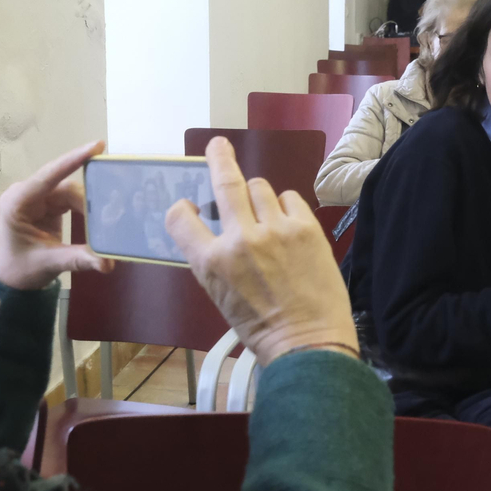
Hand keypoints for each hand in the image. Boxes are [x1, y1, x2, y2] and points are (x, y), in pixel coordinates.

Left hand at [0, 141, 113, 289]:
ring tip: (108, 218)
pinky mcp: (48, 203)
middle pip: (64, 184)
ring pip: (71, 191)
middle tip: (114, 204)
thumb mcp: (49, 263)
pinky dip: (85, 207)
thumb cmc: (22, 269)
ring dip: (89, 204)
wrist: (11, 277)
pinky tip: (99, 215)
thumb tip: (107, 263)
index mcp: (18, 203)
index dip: (73, 160)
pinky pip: (71, 199)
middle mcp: (26, 194)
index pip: (48, 176)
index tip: (97, 146)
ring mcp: (37, 197)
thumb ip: (78, 259)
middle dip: (89, 196)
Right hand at [166, 137, 356, 366]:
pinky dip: (286, 206)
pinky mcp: (305, 228)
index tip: (187, 205)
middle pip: (225, 181)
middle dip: (219, 158)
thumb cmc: (263, 330)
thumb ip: (218, 261)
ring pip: (260, 187)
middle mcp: (239, 239)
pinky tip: (288, 224)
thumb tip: (222, 233)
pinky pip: (290, 198)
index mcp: (211, 263)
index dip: (182, 209)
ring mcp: (274, 229)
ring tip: (266, 215)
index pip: (181, 219)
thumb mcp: (223, 297)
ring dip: (258, 196)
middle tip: (218, 146)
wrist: (309, 343)